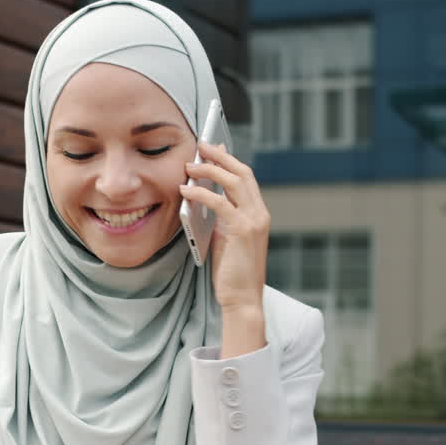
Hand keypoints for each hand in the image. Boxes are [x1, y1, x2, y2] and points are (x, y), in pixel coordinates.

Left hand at [180, 141, 268, 355]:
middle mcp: (260, 213)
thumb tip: (201, 197)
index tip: (213, 147)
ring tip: (189, 165)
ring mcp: (254, 220)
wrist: (242, 299)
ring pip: (233, 181)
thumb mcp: (225, 238)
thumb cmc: (231, 272)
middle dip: (221, 156)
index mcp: (258, 214)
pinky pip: (219, 202)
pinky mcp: (242, 230)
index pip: (245, 178)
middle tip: (200, 145)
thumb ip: (219, 218)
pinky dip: (201, 192)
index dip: (229, 160)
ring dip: (209, 169)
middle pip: (242, 172)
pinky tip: (185, 190)